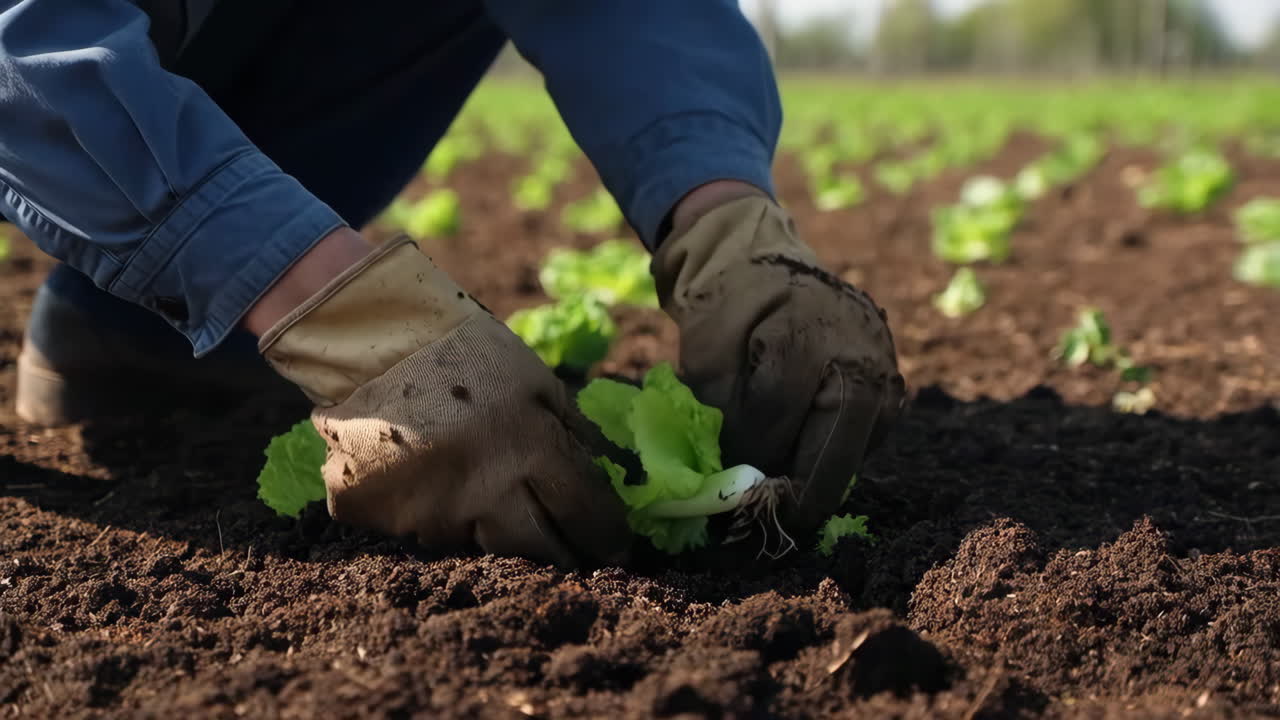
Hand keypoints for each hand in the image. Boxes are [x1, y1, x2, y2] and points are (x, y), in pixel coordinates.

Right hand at [253, 235, 630, 567]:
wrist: (369, 337)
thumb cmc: (468, 353)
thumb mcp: (538, 381)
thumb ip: (576, 433)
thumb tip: (614, 477)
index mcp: (532, 449)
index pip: (586, 514)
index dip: (607, 537)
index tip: (615, 547)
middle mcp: (486, 491)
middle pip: (540, 550)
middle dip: (560, 552)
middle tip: (567, 546)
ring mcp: (430, 512)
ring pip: (480, 547)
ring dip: (494, 530)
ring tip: (489, 498)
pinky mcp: (382, 520)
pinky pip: (420, 534)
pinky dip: (432, 516)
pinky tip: (431, 485)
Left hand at [653, 194, 904, 535]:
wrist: (765, 261)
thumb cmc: (731, 306)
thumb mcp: (704, 344)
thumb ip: (715, 402)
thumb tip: (731, 467)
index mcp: (804, 330)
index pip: (778, 406)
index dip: (751, 446)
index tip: (730, 473)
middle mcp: (859, 350)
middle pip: (841, 436)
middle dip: (809, 488)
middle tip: (781, 520)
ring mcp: (884, 368)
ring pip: (862, 444)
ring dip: (826, 474)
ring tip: (788, 492)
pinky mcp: (893, 386)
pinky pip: (871, 437)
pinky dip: (839, 454)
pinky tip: (807, 458)